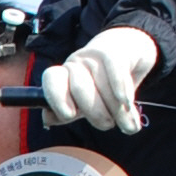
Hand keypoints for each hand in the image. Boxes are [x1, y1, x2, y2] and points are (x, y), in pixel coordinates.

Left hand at [40, 26, 158, 132]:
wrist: (128, 51)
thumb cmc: (101, 83)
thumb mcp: (83, 101)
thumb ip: (67, 111)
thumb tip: (47, 119)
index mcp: (64, 74)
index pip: (52, 79)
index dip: (57, 97)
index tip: (70, 115)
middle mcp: (76, 62)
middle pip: (80, 87)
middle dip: (95, 112)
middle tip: (108, 125)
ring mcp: (95, 55)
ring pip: (101, 83)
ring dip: (116, 108)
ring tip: (128, 124)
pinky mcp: (116, 50)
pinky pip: (115, 68)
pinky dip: (120, 87)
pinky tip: (126, 102)